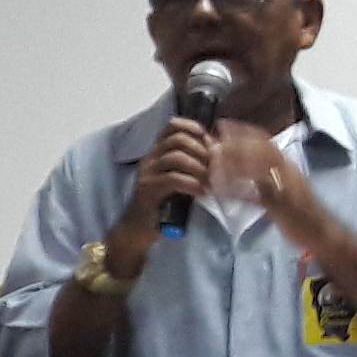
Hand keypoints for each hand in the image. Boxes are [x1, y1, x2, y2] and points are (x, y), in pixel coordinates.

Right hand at [113, 121, 213, 261]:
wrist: (138, 229)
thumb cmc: (164, 205)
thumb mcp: (180, 180)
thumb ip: (193, 167)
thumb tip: (218, 156)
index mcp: (157, 152)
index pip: (172, 127)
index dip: (193, 128)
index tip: (210, 140)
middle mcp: (150, 158)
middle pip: (177, 139)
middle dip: (202, 150)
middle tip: (216, 167)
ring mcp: (147, 173)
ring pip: (175, 157)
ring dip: (199, 168)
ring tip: (211, 182)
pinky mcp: (147, 190)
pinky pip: (172, 179)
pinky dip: (191, 184)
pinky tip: (201, 193)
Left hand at [203, 126, 330, 247]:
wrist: (321, 232)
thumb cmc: (300, 212)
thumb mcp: (283, 187)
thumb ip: (265, 176)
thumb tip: (241, 164)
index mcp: (288, 166)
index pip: (266, 141)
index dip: (244, 131)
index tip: (223, 124)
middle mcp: (289, 173)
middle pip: (262, 151)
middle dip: (236, 145)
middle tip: (214, 144)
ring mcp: (286, 189)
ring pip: (260, 171)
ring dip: (235, 167)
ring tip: (214, 167)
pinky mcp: (283, 208)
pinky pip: (258, 198)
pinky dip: (239, 195)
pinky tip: (222, 194)